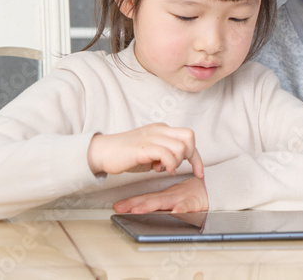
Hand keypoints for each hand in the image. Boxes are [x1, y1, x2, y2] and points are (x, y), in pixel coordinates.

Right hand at [87, 123, 203, 178]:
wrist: (103, 152)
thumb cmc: (125, 154)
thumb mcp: (150, 151)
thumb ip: (164, 153)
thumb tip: (175, 162)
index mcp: (161, 129)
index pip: (188, 137)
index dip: (197, 157)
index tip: (199, 172)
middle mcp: (159, 130)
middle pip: (189, 137)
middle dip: (190, 157)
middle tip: (176, 168)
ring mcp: (151, 137)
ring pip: (180, 147)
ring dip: (176, 162)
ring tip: (163, 169)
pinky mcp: (143, 148)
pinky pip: (166, 154)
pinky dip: (168, 165)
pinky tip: (159, 170)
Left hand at [112, 176, 208, 213]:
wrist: (215, 187)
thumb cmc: (194, 194)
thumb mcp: (176, 199)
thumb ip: (161, 203)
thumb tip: (139, 208)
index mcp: (166, 196)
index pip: (146, 198)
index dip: (131, 202)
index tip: (116, 206)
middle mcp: (171, 196)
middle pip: (150, 200)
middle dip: (134, 204)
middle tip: (120, 208)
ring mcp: (182, 199)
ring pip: (166, 202)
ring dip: (151, 206)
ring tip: (138, 210)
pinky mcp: (195, 202)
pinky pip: (188, 206)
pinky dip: (181, 209)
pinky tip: (175, 212)